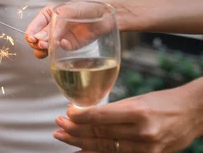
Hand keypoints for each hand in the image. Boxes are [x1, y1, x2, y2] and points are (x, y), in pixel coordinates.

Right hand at [25, 0, 121, 58]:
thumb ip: (54, 26)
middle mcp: (52, 27)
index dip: (31, 34)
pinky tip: (64, 44)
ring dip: (45, 50)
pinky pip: (61, 50)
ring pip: (46, 48)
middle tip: (41, 44)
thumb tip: (42, 39)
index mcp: (47, 15)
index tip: (32, 39)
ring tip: (47, 48)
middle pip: (37, 40)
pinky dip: (61, 49)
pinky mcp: (70, 45)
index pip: (33, 27)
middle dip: (37, 43)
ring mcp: (60, 37)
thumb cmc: (86, 6)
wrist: (105, 13)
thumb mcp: (67, 11)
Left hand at [53, 84, 202, 152]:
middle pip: (100, 134)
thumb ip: (113, 111)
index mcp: (137, 111)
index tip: (66, 113)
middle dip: (75, 131)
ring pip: (106, 148)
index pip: (101, 116)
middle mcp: (142, 131)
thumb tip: (83, 114)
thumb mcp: (137, 100)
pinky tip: (81, 152)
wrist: (192, 114)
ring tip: (63, 138)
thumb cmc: (162, 103)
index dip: (80, 116)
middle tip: (58, 126)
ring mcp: (147, 148)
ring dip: (81, 144)